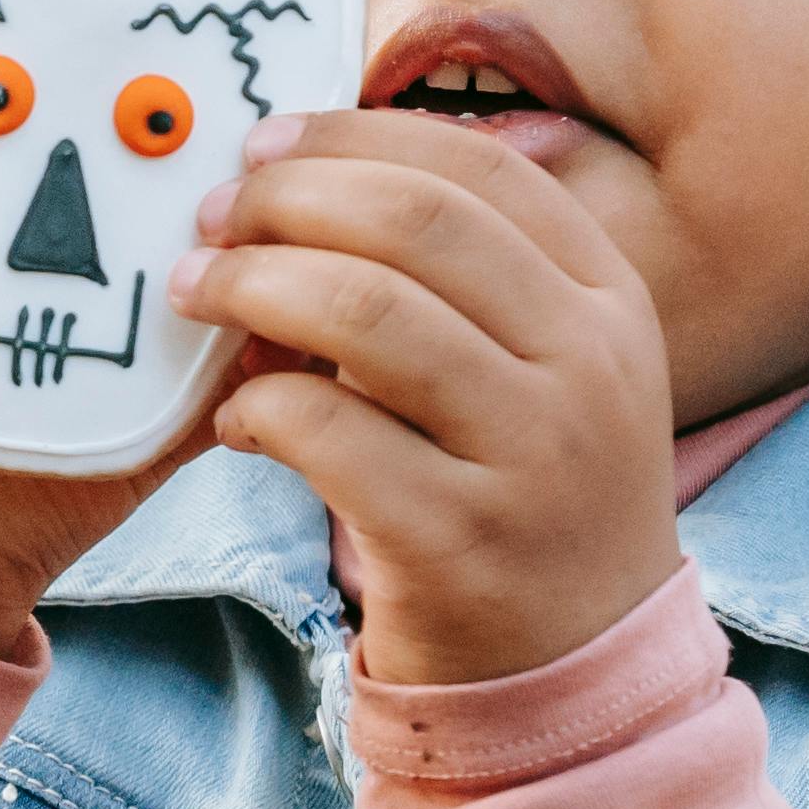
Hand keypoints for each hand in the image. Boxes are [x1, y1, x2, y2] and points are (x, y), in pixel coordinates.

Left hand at [169, 111, 682, 686]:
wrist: (576, 669)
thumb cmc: (523, 495)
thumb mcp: (538, 369)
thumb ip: (458, 280)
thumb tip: (302, 180)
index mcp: (609, 299)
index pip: (478, 170)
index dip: (356, 139)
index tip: (267, 145)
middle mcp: (589, 365)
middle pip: (415, 223)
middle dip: (290, 201)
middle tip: (213, 219)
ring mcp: (532, 455)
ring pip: (366, 311)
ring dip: (254, 286)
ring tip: (199, 294)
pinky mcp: (458, 539)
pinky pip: (325, 432)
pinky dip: (256, 408)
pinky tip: (236, 423)